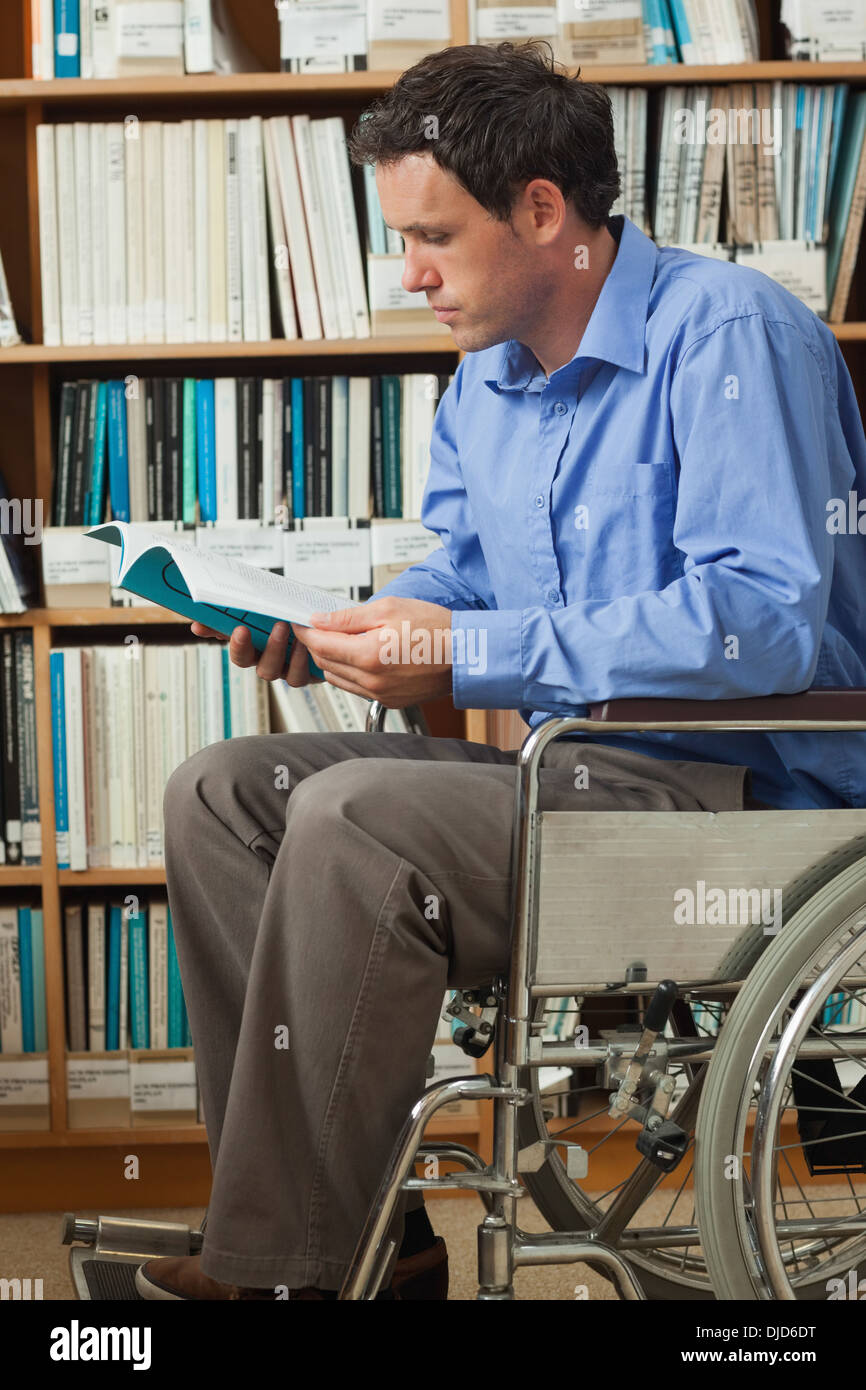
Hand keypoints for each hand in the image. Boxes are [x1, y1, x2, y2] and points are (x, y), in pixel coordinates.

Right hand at [189, 620, 321, 684]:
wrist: (322, 621)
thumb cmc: (289, 616)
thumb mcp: (261, 610)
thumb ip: (231, 615)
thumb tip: (198, 624)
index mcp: (254, 647)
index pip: (236, 651)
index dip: (232, 643)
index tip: (235, 629)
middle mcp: (267, 661)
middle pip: (252, 664)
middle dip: (250, 647)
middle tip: (257, 628)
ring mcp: (285, 669)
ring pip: (273, 671)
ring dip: (277, 650)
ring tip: (285, 628)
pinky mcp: (306, 673)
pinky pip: (298, 675)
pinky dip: (300, 659)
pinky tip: (305, 641)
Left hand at [292, 597, 453, 706]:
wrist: (467, 654)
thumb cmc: (436, 629)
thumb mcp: (389, 609)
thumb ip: (349, 617)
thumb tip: (321, 620)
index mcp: (368, 656)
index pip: (320, 645)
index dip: (306, 632)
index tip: (301, 622)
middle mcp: (372, 681)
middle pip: (325, 664)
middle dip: (317, 645)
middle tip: (319, 627)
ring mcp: (380, 695)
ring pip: (338, 678)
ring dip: (332, 660)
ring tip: (341, 640)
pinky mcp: (389, 701)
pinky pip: (356, 688)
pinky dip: (350, 673)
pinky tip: (360, 656)